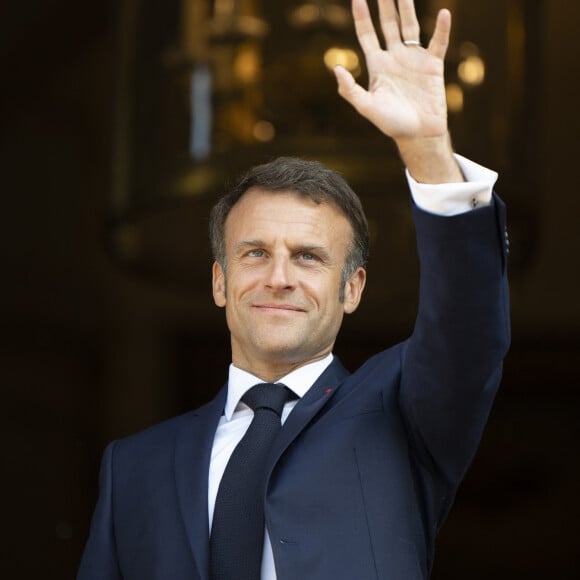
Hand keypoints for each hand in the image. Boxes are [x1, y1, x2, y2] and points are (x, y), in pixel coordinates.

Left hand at [335, 0, 461, 181]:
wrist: (418, 134)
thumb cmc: (391, 124)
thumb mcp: (367, 107)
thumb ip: (350, 90)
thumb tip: (336, 69)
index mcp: (377, 66)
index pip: (367, 34)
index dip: (362, 17)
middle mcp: (394, 58)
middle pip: (388, 24)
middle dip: (385, 4)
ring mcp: (414, 59)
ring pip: (410, 26)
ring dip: (407, 8)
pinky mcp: (433, 65)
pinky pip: (438, 42)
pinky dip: (442, 28)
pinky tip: (444, 13)